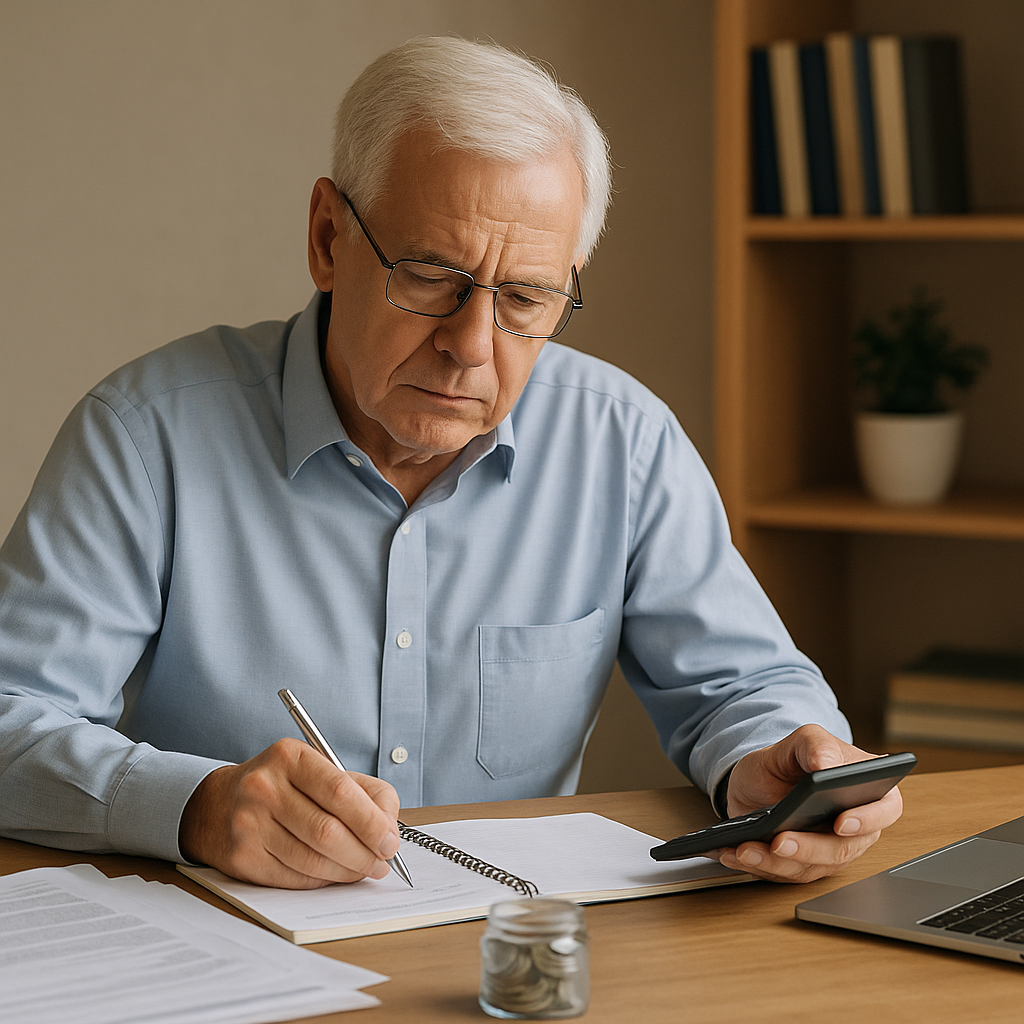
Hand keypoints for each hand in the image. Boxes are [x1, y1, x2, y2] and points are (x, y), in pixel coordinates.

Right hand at [178, 738, 401, 887]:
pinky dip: (322, 880)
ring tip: (363, 869)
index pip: (340, 791)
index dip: (371, 821)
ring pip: (313, 859)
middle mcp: (265, 787)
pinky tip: (333, 874)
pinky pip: (295, 878)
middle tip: (382, 862)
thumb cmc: (282, 788)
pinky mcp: (242, 858)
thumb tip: (389, 831)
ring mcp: (249, 824)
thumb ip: (363, 792)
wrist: (215, 805)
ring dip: (347, 871)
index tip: (389, 840)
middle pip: (328, 831)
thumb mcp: (318, 771)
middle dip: (364, 853)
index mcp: (290, 757)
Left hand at [714, 724, 903, 883]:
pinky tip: (733, 853)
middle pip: (842, 849)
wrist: (757, 779)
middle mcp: (853, 828)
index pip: (884, 809)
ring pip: (810, 868)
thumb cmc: (789, 762)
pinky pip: (782, 874)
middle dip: (808, 849)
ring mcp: (827, 850)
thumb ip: (814, 745)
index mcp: (866, 791)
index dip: (867, 820)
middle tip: (780, 842)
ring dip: (774, 863)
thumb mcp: (799, 741)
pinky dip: (756, 866)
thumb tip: (825, 764)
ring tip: (745, 849)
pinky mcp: (801, 865)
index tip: (841, 822)